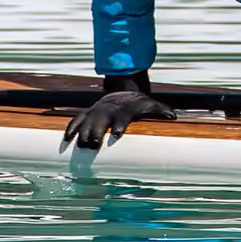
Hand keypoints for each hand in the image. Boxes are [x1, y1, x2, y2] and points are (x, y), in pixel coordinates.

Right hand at [59, 79, 175, 151]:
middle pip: (100, 122)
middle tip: (94, 146)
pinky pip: (76, 121)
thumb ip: (161, 111)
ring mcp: (95, 113)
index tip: (117, 134)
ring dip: (83, 135)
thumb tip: (174, 116)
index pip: (121, 117)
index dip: (119, 125)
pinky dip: (70, 129)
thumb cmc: (137, 105)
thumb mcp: (150, 105)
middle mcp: (107, 111)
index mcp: (123, 110)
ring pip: (86, 123)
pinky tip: (66, 141)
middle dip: (96, 133)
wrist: (121, 93)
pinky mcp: (87, 115)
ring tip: (81, 147)